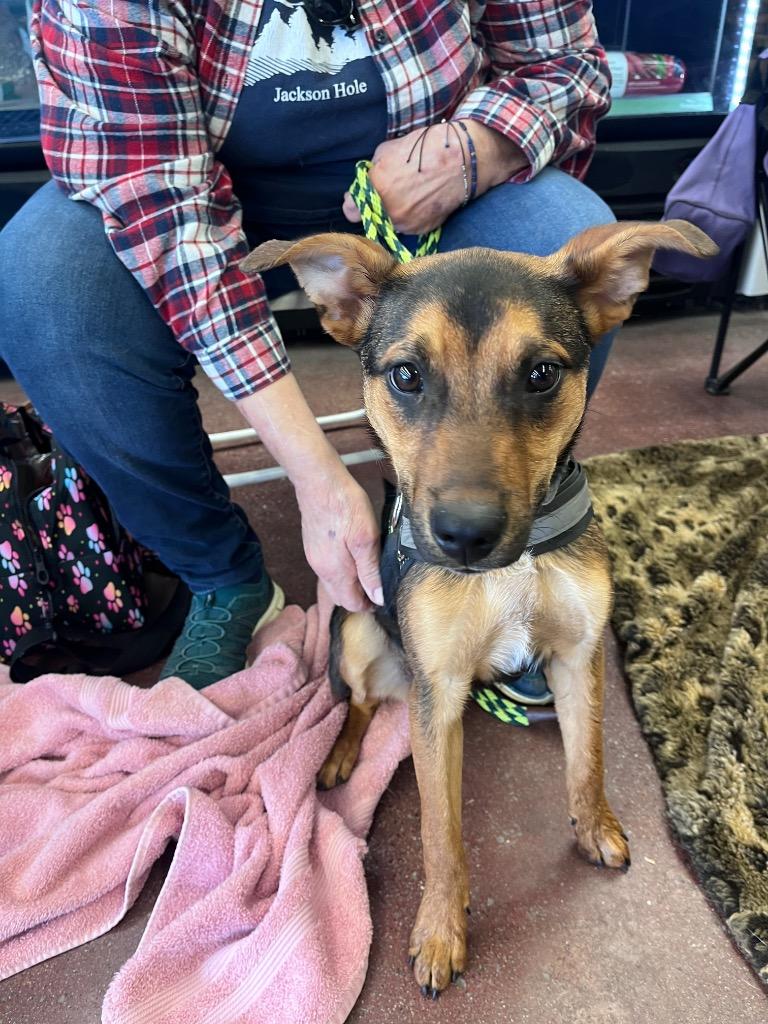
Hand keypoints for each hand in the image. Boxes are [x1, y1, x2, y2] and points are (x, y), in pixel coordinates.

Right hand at [236, 375, 382, 612]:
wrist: (319, 481)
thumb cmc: (345, 506)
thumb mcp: (367, 539)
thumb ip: (371, 571)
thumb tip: (378, 598)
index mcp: (334, 572)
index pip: (351, 604)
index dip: (368, 605)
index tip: (383, 598)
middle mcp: (321, 569)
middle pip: (341, 597)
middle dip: (359, 597)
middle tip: (379, 586)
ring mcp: (315, 557)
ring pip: (334, 583)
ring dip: (351, 583)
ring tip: (370, 570)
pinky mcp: (313, 546)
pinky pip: (329, 569)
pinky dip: (343, 571)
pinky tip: (354, 556)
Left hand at [342, 121, 527, 234]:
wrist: (462, 160)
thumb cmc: (426, 147)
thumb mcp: (388, 149)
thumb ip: (374, 169)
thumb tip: (369, 178)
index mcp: (377, 189)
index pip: (351, 209)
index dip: (354, 200)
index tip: (358, 195)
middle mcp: (389, 212)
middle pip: (370, 218)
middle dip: (374, 206)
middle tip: (387, 192)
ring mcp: (407, 224)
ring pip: (390, 224)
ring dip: (393, 212)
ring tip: (408, 194)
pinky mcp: (423, 229)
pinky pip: (409, 226)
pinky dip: (411, 216)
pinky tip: (421, 200)